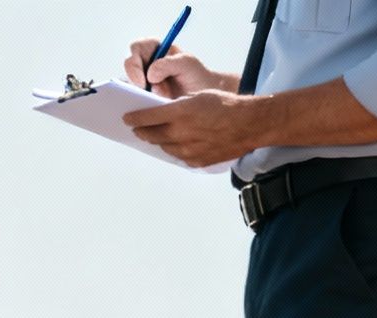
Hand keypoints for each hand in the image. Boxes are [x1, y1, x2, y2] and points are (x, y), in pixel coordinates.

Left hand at [121, 90, 266, 168]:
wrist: (250, 124)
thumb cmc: (226, 105)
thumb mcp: (199, 96)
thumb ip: (177, 106)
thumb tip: (161, 113)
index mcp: (180, 113)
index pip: (147, 117)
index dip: (134, 118)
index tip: (126, 118)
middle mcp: (181, 133)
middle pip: (152, 135)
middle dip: (142, 131)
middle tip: (136, 128)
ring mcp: (188, 150)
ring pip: (164, 147)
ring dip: (158, 141)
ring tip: (154, 135)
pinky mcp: (196, 161)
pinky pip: (178, 156)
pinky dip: (174, 149)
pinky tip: (174, 144)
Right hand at [123, 40, 234, 97]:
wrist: (203, 97)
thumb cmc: (196, 77)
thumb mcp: (188, 64)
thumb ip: (169, 63)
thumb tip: (149, 74)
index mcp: (155, 49)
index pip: (137, 48)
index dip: (135, 63)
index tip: (143, 82)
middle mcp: (144, 63)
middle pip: (128, 68)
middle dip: (134, 83)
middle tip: (144, 97)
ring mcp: (141, 81)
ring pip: (127, 87)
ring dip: (136, 97)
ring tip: (152, 106)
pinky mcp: (139, 97)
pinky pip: (130, 101)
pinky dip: (135, 108)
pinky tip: (145, 116)